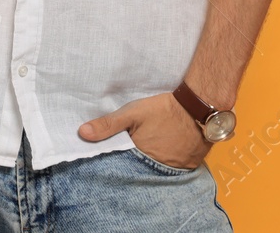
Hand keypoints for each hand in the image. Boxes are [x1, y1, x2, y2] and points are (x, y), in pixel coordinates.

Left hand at [78, 92, 211, 170]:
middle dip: (132, 167)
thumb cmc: (162, 110)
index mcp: (140, 158)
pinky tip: (163, 156)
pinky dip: (167, 165)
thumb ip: (108, 124)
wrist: (198, 108)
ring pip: (157, 171)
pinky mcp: (189, 166)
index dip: (115, 164)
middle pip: (140, 171)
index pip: (122, 167)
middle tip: (126, 160)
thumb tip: (81, 133)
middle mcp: (157, 169)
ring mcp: (175, 170)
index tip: (105, 163)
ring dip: (150, 167)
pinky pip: (173, 170)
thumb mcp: (132, 113)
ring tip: (143, 159)